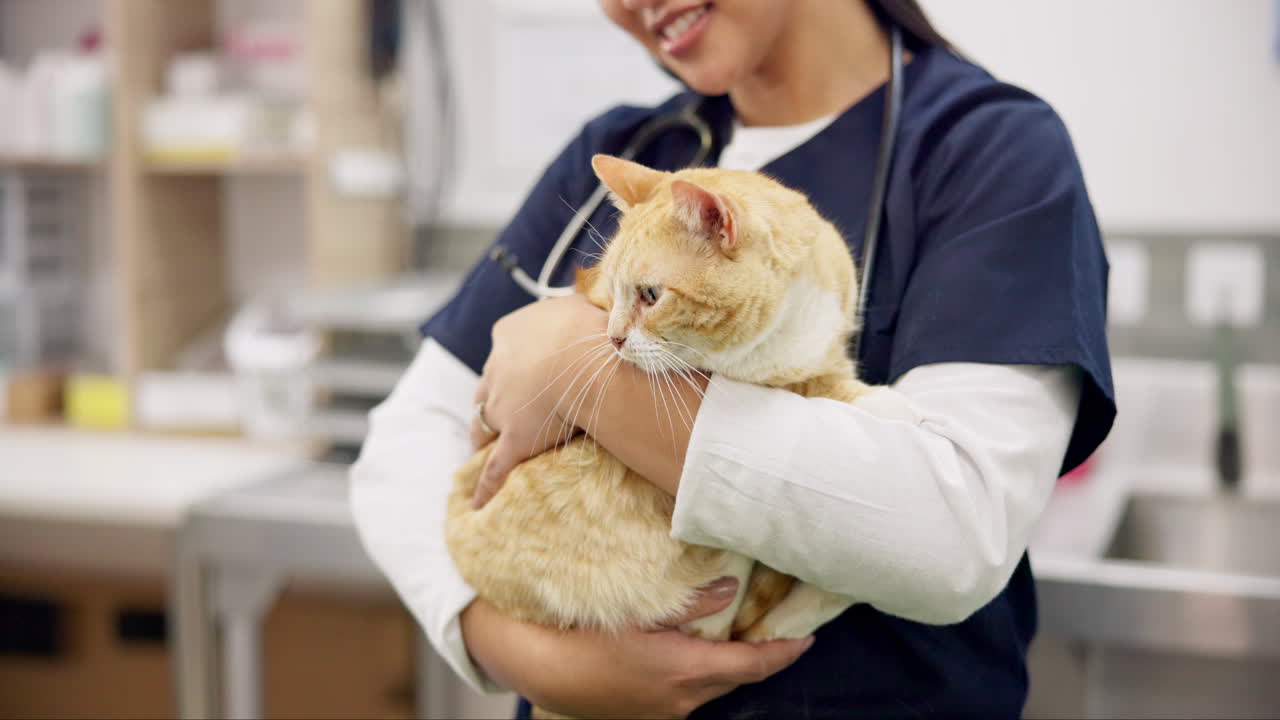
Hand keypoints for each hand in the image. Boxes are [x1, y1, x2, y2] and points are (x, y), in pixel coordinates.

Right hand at [460, 578, 814, 718]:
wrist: (544, 672)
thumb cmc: (587, 637)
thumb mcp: (639, 611)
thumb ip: (689, 602)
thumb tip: (731, 590)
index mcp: (685, 671)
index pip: (753, 665)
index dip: (785, 652)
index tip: (807, 638)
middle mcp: (683, 699)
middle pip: (738, 677)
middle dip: (761, 656)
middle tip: (775, 626)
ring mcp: (668, 711)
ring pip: (715, 686)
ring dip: (731, 663)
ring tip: (738, 632)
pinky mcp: (652, 713)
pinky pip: (692, 693)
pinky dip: (705, 671)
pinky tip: (696, 649)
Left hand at [470, 294, 611, 507]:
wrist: (584, 361)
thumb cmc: (588, 328)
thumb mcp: (578, 304)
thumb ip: (572, 309)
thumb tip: (583, 307)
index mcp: (509, 334)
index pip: (504, 349)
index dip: (511, 362)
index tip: (519, 370)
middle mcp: (497, 369)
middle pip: (487, 387)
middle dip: (490, 400)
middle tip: (493, 412)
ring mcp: (501, 406)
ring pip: (483, 424)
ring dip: (482, 436)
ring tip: (480, 448)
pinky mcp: (512, 439)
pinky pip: (496, 467)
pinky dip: (486, 484)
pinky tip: (479, 500)